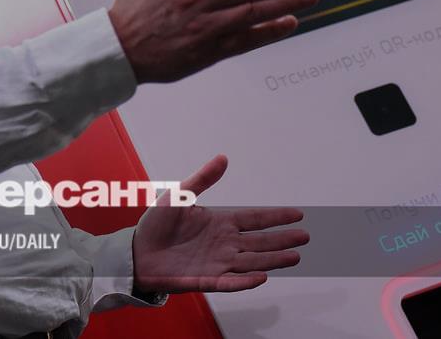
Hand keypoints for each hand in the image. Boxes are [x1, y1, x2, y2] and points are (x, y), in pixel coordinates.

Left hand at [132, 155, 308, 293]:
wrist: (135, 252)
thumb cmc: (155, 225)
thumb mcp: (178, 195)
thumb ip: (202, 179)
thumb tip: (223, 158)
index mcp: (220, 223)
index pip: (255, 219)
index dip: (276, 217)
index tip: (297, 214)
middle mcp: (223, 244)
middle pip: (260, 242)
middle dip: (282, 240)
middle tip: (305, 237)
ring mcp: (216, 262)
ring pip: (251, 262)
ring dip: (272, 260)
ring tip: (294, 257)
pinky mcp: (204, 279)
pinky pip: (229, 282)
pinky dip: (244, 282)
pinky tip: (261, 278)